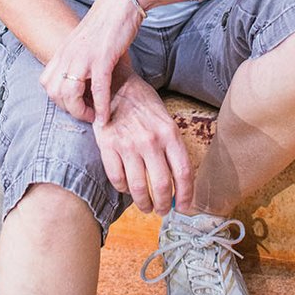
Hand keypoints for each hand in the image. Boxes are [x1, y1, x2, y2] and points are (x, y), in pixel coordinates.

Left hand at [39, 0, 143, 123]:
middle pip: (54, 93)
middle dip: (68, 110)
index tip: (75, 105)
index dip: (58, 100)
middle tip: (84, 114)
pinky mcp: (102, 58)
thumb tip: (84, 79)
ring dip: (81, 112)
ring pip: (70, 95)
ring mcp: (83, 57)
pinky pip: (98, 89)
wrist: (121, 3)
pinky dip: (100, 107)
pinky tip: (105, 117)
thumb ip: (79, 60)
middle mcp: (68, 55)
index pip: (46, 83)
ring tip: (93, 118)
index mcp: (62, 51)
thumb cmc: (107, 24)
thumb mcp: (84, 43)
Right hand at [93, 72, 192, 214]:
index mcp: (169, 133)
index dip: (186, 194)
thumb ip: (171, 146)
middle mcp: (151, 141)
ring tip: (146, 207)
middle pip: (162, 185)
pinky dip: (123, 189)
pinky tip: (127, 189)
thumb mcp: (165, 119)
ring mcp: (128, 144)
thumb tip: (178, 179)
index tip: (185, 207)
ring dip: (144, 204)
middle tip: (163, 211)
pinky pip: (117, 179)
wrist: (114, 84)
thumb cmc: (142, 103)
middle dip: (164, 205)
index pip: (183, 172)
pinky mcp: (108, 146)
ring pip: (138, 188)